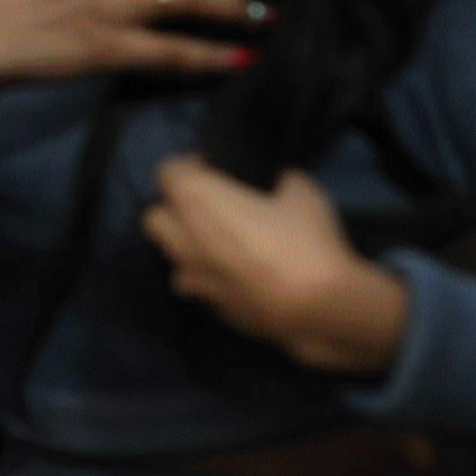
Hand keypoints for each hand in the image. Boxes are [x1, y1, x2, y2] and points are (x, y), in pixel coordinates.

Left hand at [142, 156, 409, 373]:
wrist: (320, 308)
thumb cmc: (303, 239)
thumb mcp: (301, 191)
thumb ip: (280, 182)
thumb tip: (281, 185)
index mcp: (195, 201)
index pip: (166, 171)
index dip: (188, 165)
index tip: (214, 167)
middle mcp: (184, 240)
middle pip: (155, 218)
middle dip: (174, 209)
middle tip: (210, 205)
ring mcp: (195, 280)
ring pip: (172, 258)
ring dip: (188, 248)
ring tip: (222, 243)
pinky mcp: (214, 310)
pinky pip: (201, 287)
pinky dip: (212, 278)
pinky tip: (242, 277)